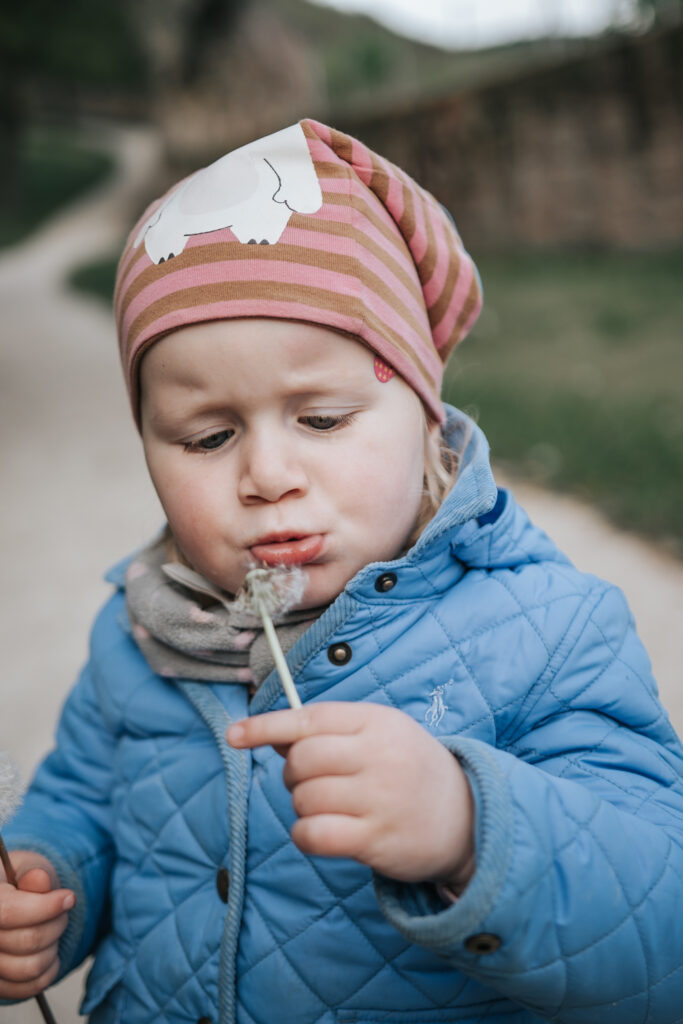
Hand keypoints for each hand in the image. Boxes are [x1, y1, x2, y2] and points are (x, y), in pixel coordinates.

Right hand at [0, 850, 74, 999]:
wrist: (11, 902)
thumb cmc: (17, 881)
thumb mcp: (24, 866)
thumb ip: (32, 872)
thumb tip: (39, 879)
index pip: (9, 912)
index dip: (45, 906)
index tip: (68, 897)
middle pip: (28, 940)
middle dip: (56, 923)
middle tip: (60, 911)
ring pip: (31, 967)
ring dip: (53, 947)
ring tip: (52, 929)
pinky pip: (31, 987)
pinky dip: (49, 969)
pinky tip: (48, 950)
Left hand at [227, 702, 474, 887]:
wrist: (467, 818)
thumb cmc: (410, 769)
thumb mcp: (380, 735)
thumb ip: (330, 732)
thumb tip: (272, 736)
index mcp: (377, 721)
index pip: (308, 719)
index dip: (265, 726)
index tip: (233, 735)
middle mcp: (379, 755)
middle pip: (301, 759)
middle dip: (294, 774)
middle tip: (315, 783)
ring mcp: (379, 798)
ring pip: (304, 798)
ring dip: (303, 806)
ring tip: (329, 808)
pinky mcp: (376, 840)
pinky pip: (313, 834)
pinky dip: (305, 835)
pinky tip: (322, 833)